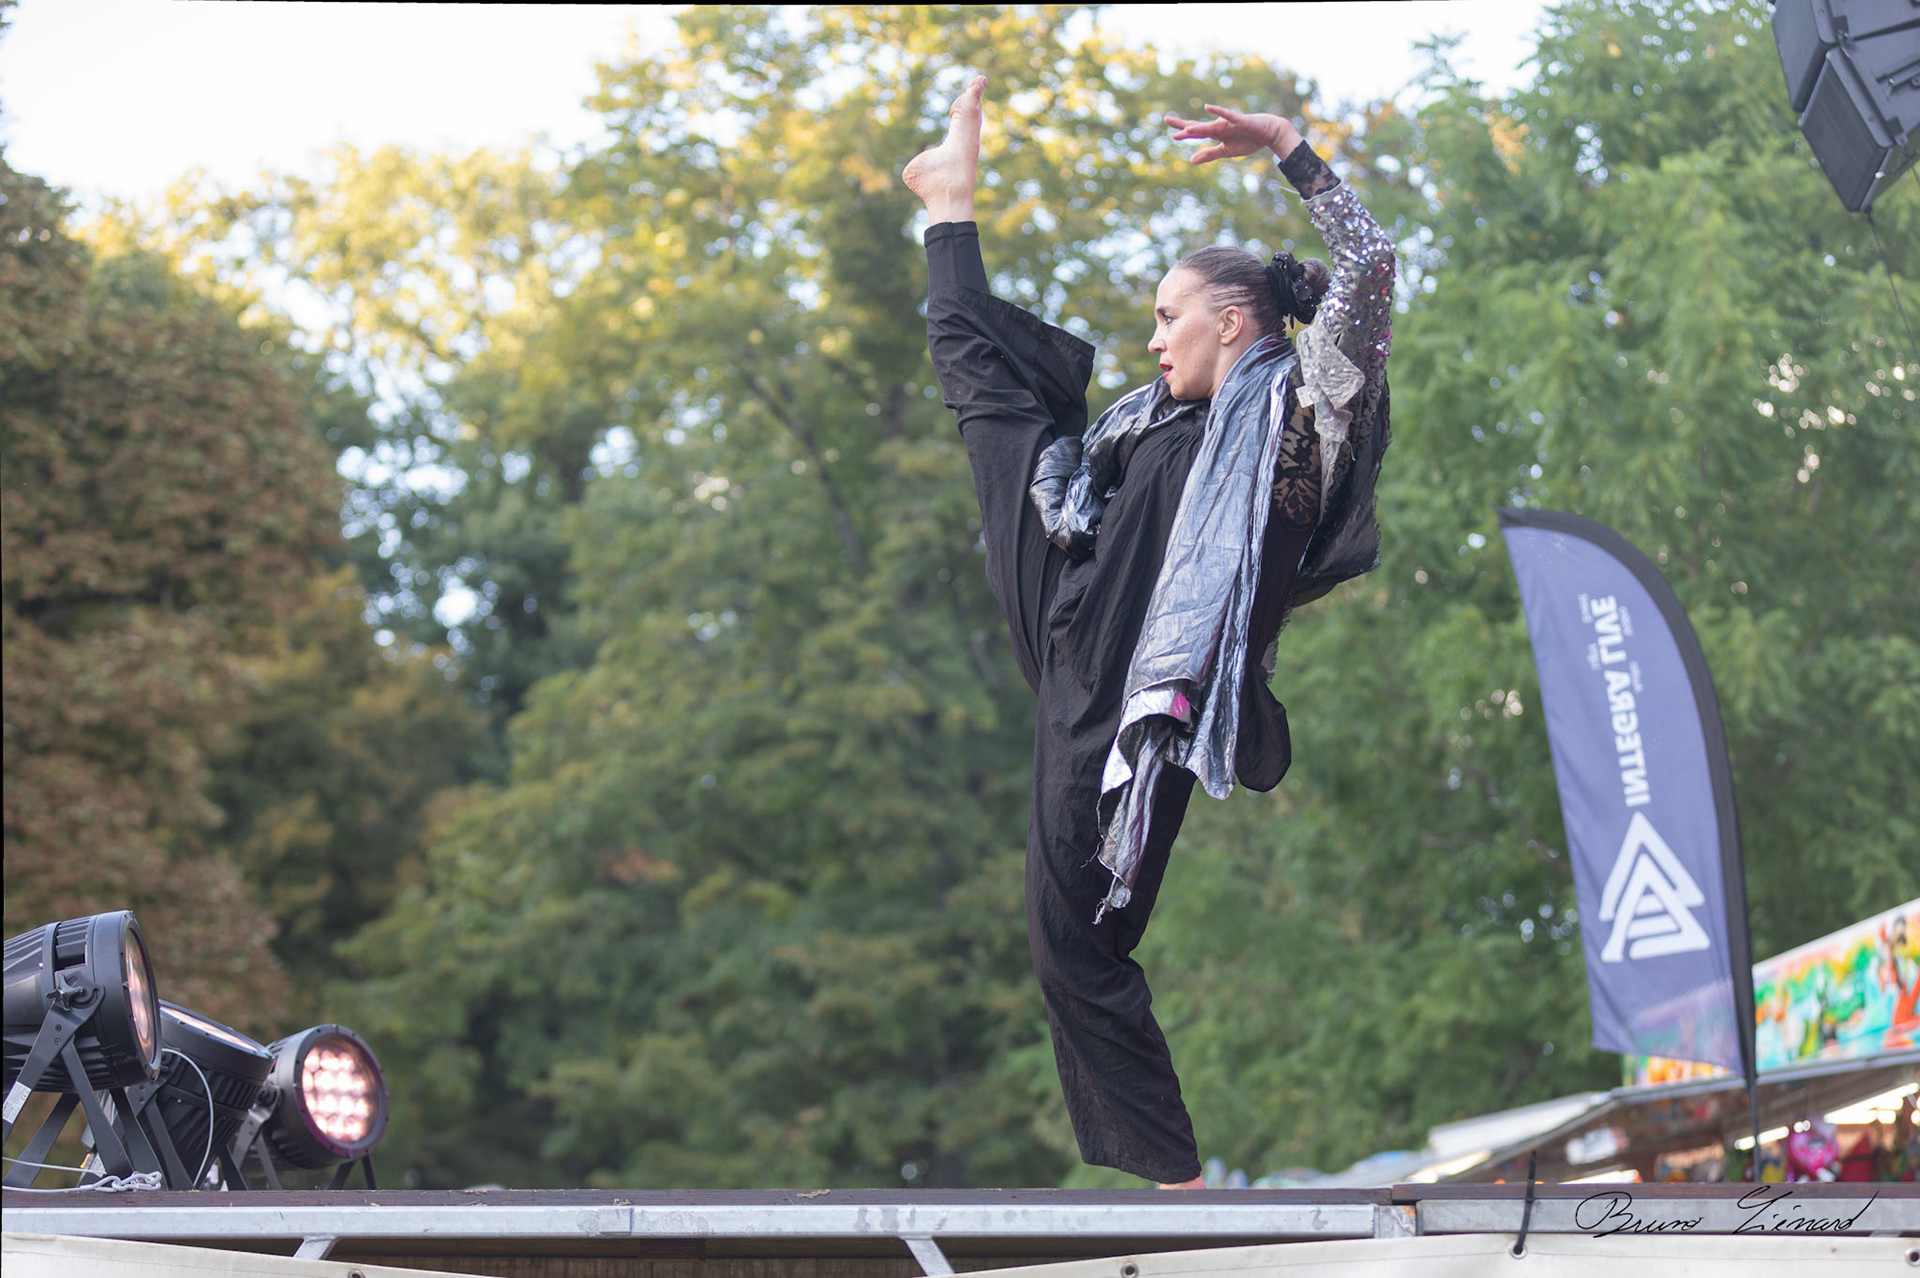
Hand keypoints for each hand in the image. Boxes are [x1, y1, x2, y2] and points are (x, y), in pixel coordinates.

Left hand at [1165, 105, 1298, 163]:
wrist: (1269, 133)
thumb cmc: (1249, 140)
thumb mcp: (1226, 152)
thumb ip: (1209, 155)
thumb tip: (1190, 160)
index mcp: (1216, 133)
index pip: (1197, 132)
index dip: (1184, 133)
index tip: (1172, 135)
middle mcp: (1220, 126)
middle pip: (1199, 126)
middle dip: (1183, 125)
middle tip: (1167, 119)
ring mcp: (1229, 123)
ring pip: (1211, 125)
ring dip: (1198, 127)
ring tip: (1185, 129)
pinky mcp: (1240, 121)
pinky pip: (1228, 116)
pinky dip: (1218, 112)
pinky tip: (1207, 108)